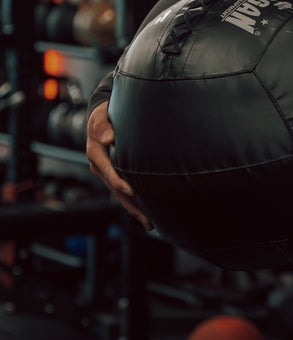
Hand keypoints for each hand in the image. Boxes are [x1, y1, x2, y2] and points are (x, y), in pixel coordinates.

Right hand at [86, 101, 152, 229]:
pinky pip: (123, 190)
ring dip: (134, 209)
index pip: (108, 172)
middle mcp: (100, 167)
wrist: (100, 117)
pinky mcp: (114, 174)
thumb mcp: (99, 116)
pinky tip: (146, 212)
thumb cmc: (103, 115)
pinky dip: (134, 202)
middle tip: (148, 219)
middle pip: (116, 190)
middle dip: (131, 205)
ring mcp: (106, 173)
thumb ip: (102, 125)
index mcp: (95, 154)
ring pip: (120, 194)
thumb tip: (108, 138)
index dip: (119, 182)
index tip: (132, 191)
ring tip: (150, 224)